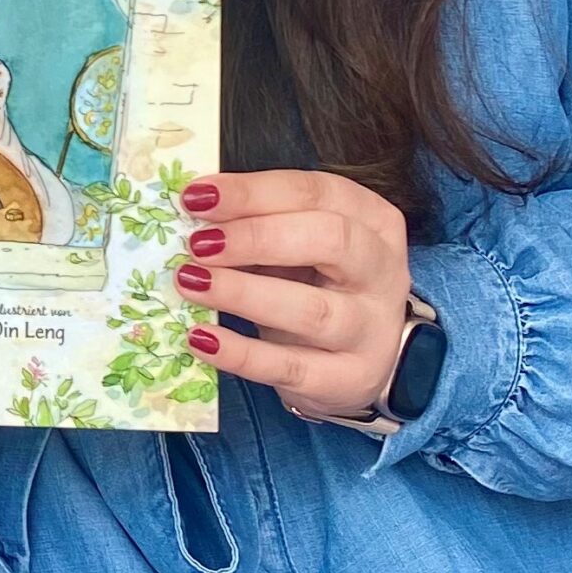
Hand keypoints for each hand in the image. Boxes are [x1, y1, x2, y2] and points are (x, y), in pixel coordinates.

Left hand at [172, 169, 412, 419]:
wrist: (358, 357)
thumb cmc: (318, 280)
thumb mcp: (299, 241)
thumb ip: (257, 222)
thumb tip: (192, 210)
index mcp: (372, 219)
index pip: (315, 193)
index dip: (253, 192)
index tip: (196, 196)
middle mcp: (382, 271)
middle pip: (329, 241)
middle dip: (256, 238)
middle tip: (198, 243)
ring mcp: (371, 330)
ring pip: (311, 309)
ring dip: (242, 294)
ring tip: (190, 283)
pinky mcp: (349, 380)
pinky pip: (290, 367)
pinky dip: (241, 353)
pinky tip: (200, 338)